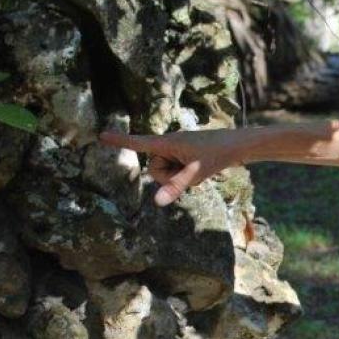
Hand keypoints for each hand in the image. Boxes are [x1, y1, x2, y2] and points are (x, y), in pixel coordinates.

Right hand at [99, 129, 241, 205]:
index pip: (138, 143)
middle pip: (154, 169)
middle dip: (168, 176)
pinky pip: (176, 170)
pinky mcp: (184, 154)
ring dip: (179, 177)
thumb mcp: (195, 173)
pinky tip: (200, 170)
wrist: (237, 145)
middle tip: (189, 172)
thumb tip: (156, 202)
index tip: (101, 136)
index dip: (120, 142)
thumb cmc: (217, 155)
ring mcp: (176, 149)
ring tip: (197, 170)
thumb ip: (175, 187)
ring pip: (166, 172)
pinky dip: (185, 175)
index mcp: (167, 142)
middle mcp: (168, 143)